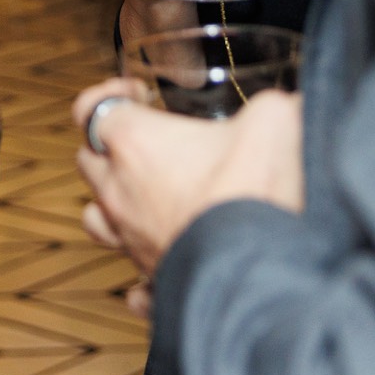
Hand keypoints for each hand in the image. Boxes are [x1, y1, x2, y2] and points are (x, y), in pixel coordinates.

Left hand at [72, 79, 301, 298]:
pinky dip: (143, 273)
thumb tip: (286, 106)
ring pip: (96, 218)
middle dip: (113, 146)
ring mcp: (130, 240)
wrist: (264, 274)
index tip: (137, 94)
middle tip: (154, 143)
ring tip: (148, 199)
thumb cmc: (256, 192)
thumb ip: (270, 106)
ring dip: (114, 205)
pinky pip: (133, 279)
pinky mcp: (152, 280)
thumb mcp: (274, 119)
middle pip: (88, 160)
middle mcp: (120, 192)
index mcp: (134, 144)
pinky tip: (169, 262)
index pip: (90, 108)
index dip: (108, 94)